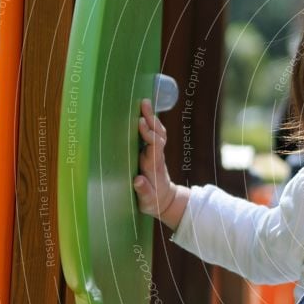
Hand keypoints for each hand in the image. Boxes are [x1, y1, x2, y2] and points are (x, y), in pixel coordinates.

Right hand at [133, 98, 188, 229]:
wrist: (165, 200)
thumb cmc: (153, 201)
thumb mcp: (147, 201)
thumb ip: (143, 191)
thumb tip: (138, 180)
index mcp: (153, 165)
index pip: (154, 146)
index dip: (148, 134)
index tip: (140, 122)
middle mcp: (156, 156)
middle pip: (158, 134)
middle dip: (151, 119)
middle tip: (143, 103)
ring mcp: (155, 153)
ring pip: (158, 132)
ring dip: (152, 118)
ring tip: (144, 103)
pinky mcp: (152, 152)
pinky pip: (154, 134)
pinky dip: (150, 123)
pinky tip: (144, 113)